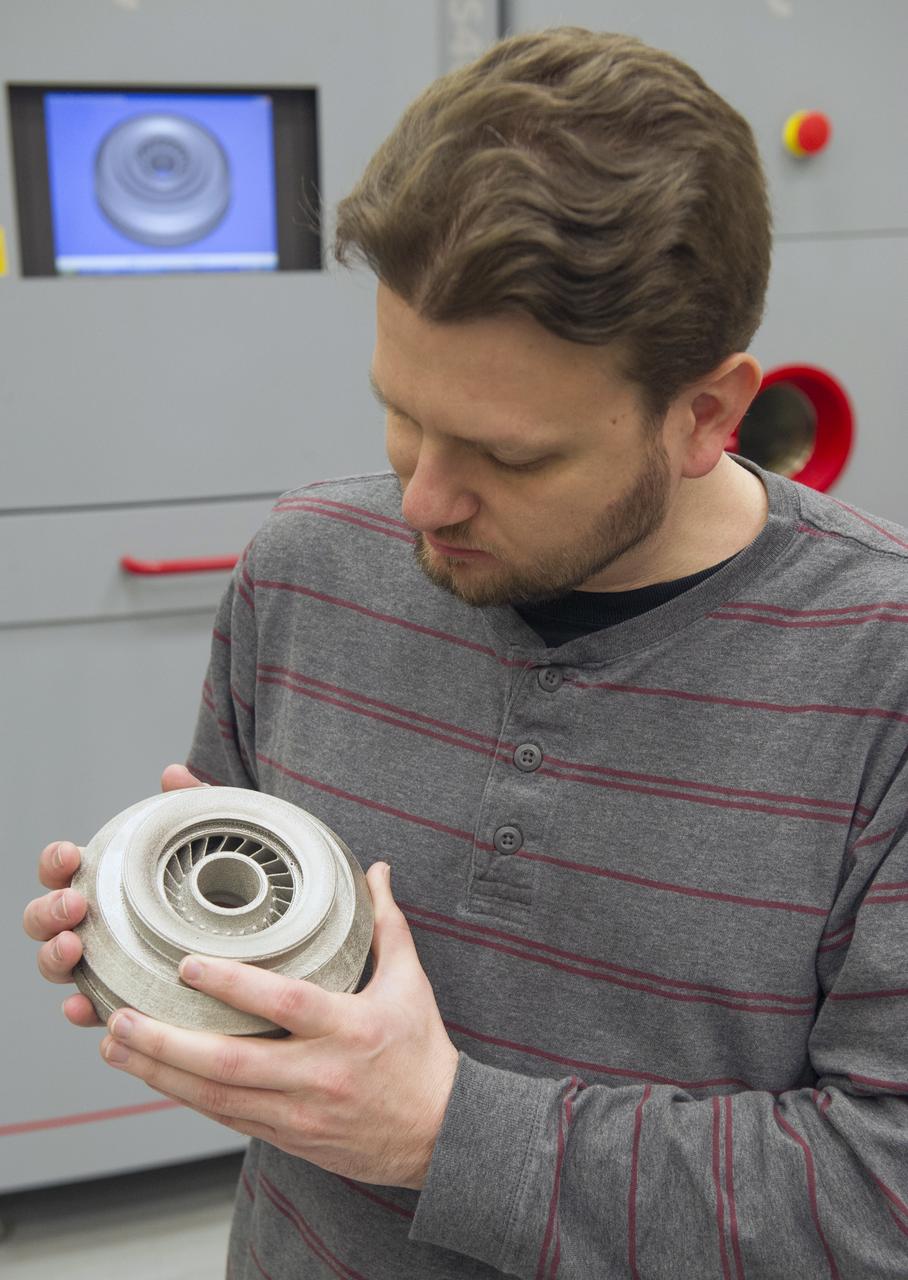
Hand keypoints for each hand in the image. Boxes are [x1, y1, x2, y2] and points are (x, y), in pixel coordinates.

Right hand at [23, 763, 205, 1027]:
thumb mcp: (209, 841)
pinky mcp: (119, 997)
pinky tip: (87, 1009)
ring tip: (75, 948)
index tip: (73, 855)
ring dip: (55, 956)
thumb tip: (173, 775)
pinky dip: (81, 1010)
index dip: (56, 862)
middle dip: (49, 910)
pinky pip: (91, 1008)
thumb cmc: (216, 881)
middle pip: (43, 918)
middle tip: (76, 905)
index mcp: (101, 880)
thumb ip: (190, 806)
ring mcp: (99, 962)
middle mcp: (89, 921)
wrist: (247, 929)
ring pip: (55, 963)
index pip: (61, 868)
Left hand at [98, 861, 459, 1189]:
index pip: (283, 1004)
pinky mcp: (287, 1135)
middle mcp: (319, 1073)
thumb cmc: (422, 1052)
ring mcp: (299, 1112)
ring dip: (160, 1072)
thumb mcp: (412, 983)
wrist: (437, 1134)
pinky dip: (186, 1096)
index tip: (186, 965)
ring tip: (116, 1044)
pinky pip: (226, 1117)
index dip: (232, 986)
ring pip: (216, 1097)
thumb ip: (388, 924)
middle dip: (168, 1042)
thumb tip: (376, 871)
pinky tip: (153, 1075)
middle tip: (122, 1016)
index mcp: (349, 1028)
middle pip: (231, 1062)